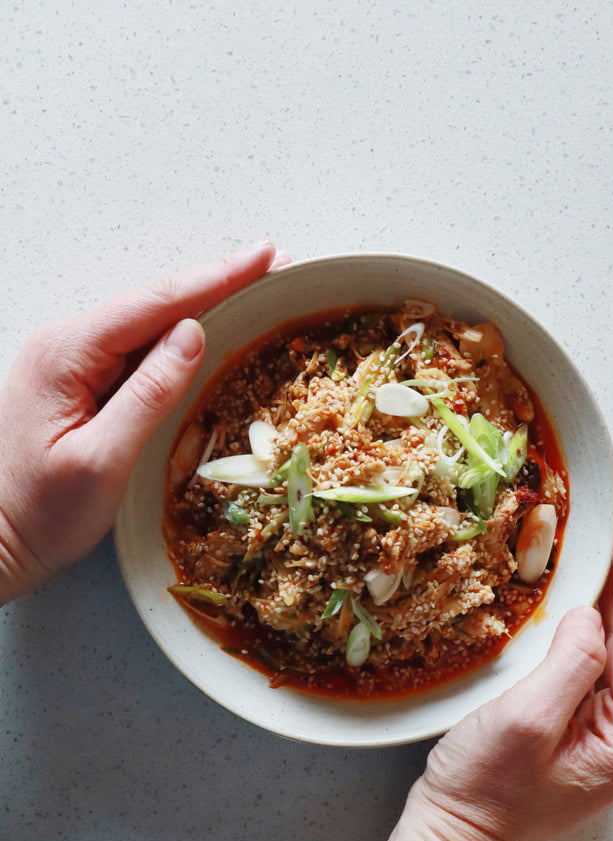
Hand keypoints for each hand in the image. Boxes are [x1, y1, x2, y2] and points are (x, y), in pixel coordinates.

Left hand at [0, 241, 285, 603]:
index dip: (216, 278)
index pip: (154, 304)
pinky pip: (136, 348)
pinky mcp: (78, 383)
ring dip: (201, 305)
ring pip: (147, 323)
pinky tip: (207, 328)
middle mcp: (65, 345)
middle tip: (273, 265)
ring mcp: (70, 363)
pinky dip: (178, 336)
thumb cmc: (41, 513)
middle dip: (216, 282)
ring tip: (252, 288)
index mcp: (67, 354)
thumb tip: (193, 336)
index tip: (265, 257)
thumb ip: (148, 395)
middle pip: (153, 302)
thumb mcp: (102, 460)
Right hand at [370, 513, 612, 840]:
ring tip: (602, 554)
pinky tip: (578, 604)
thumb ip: (570, 661)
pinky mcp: (587, 736)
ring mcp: (612, 740)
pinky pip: (598, 672)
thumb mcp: (524, 719)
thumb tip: (589, 617)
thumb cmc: (482, 792)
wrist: (456, 840)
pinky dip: (590, 632)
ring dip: (610, 605)